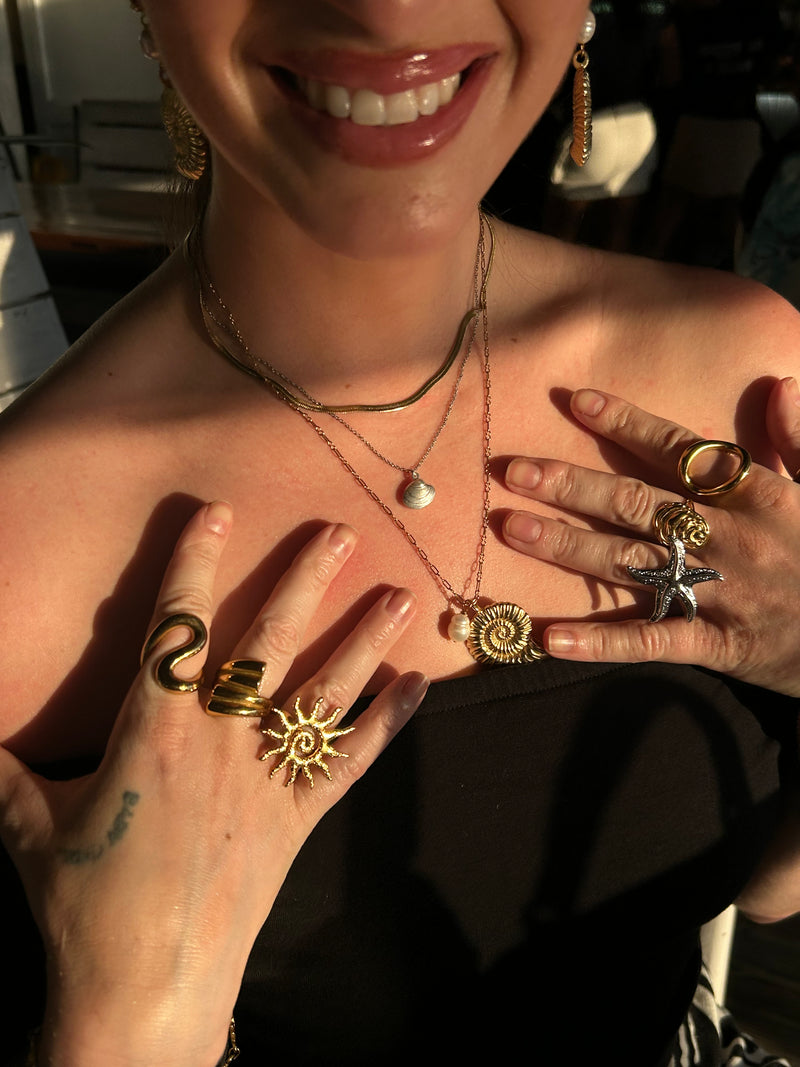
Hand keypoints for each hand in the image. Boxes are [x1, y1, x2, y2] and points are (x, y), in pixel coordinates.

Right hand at [0, 503, 425, 1066]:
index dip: (193, 565)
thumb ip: (0, 763)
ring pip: (324, 692)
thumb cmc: (81, 906)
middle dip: (305, 581)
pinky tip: (417, 689)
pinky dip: (386, 725)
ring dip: (364, 639)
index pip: (175, 629)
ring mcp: (267, 781)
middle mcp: (220, 744)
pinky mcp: (298, 821)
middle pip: (269, 643)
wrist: (143, 993)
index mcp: (153, 734)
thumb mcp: (26, 823)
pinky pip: (350, 764)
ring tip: (402, 596)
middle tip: (342, 532)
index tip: (216, 513)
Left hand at [502, 380, 799, 696]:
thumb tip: (780, 382)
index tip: (579, 401)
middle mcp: (729, 538)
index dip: (629, 424)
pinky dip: (602, 642)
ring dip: (569, 546)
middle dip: (573, 484)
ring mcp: (720, 592)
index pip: (683, 451)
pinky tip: (551, 637)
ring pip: (631, 564)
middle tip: (513, 469)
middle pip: (638, 504)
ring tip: (513, 528)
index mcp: (757, 496)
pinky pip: (652, 642)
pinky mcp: (718, 644)